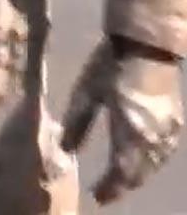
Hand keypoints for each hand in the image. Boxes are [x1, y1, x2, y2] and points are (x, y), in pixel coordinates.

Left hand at [62, 38, 184, 203]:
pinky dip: (152, 164)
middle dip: (123, 185)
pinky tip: (144, 163)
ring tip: (122, 181)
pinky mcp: (175, 122)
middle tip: (106, 192)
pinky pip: (164, 154)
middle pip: (139, 173)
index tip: (97, 196)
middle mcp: (151, 138)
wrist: (146, 45)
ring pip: (154, 166)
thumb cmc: (110, 66)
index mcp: (128, 133)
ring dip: (138, 176)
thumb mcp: (86, 94)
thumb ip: (78, 124)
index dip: (109, 187)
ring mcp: (167, 131)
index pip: (120, 172)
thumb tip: (66, 149)